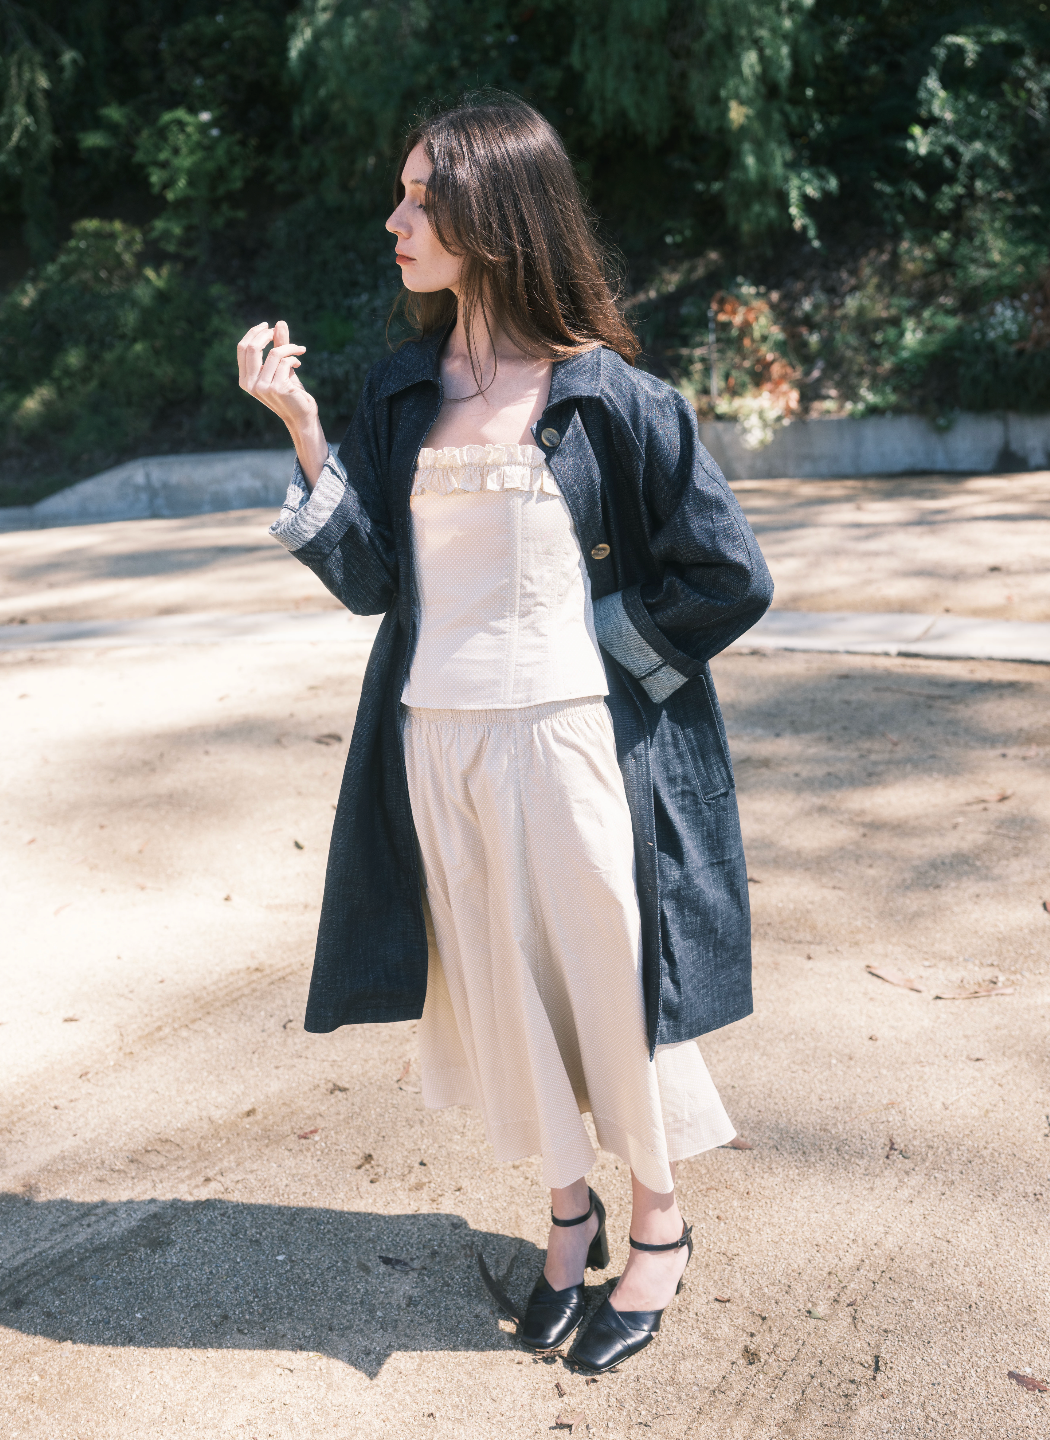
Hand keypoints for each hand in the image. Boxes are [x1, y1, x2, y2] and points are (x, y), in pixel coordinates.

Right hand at [237, 320, 327, 486]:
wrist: (301, 415)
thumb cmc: (290, 391)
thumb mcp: (281, 366)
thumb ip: (278, 346)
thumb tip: (279, 323)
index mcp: (245, 379)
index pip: (242, 348)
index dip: (254, 333)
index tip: (268, 327)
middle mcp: (250, 384)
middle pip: (251, 348)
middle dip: (267, 335)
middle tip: (279, 332)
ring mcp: (262, 387)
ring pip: (274, 353)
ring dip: (289, 347)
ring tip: (298, 351)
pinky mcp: (277, 388)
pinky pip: (285, 362)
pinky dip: (294, 357)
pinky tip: (298, 362)